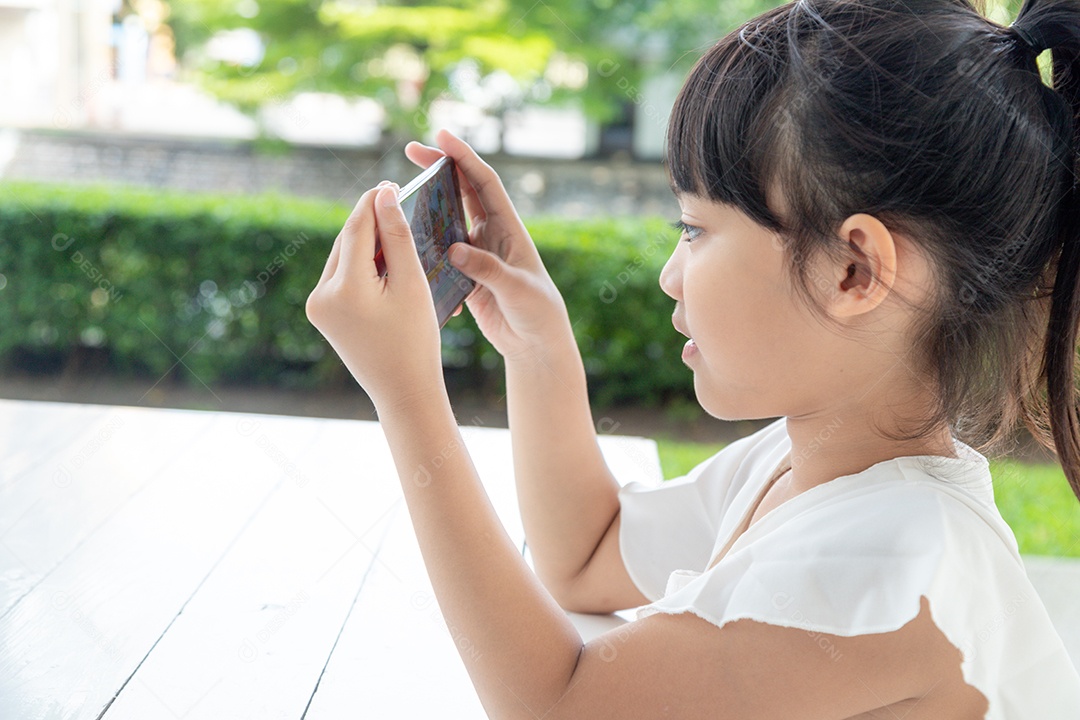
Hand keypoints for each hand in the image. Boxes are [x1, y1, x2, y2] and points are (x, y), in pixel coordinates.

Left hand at [306, 181, 445, 410]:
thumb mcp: (412, 284)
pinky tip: (383, 260)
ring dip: (365, 241)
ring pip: (343, 257)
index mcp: (344, 288)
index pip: (357, 228)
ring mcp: (317, 306)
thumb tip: (383, 195)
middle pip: (347, 241)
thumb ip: (397, 237)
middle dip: (370, 220)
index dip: (374, 202)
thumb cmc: (416, 339)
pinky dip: (360, 264)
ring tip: (393, 229)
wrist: (403, 389)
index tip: (391, 183)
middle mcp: (321, 295)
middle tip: (396, 199)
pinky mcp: (320, 314)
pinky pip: (341, 276)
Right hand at [405, 130, 572, 360]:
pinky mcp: (464, 274)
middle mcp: (491, 234)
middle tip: (410, 150)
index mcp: (508, 228)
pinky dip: (422, 245)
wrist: (536, 344)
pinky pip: (438, 252)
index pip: (484, 183)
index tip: (442, 136)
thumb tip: (454, 249)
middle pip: (462, 191)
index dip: (464, 157)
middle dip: (439, 168)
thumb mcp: (516, 289)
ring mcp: (476, 253)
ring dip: (425, 204)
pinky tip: (401, 242)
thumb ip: (487, 269)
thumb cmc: (538, 312)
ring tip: (397, 192)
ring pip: (446, 219)